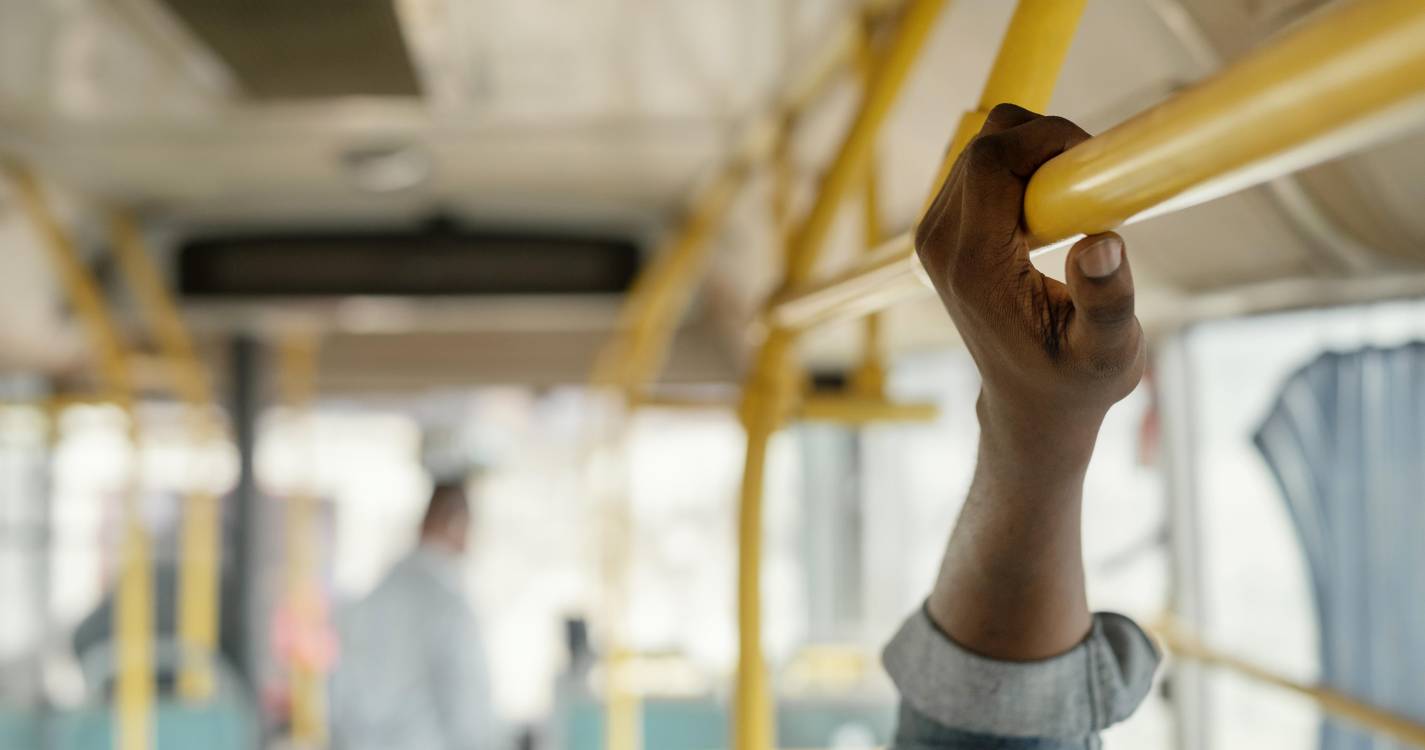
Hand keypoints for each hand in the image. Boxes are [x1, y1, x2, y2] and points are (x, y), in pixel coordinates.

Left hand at [915, 104, 1144, 458]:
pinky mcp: (943, 229)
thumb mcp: (1107, 354)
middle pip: (986, 142)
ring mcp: (935, 234)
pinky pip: (982, 165)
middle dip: (1048, 141)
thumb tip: (1099, 245)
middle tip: (1094, 186)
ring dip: (1037, 154)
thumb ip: (1105, 302)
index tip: (1096, 164)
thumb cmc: (1073, 382)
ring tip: (1077, 204)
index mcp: (973, 264)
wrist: (1030, 404)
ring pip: (983, 146)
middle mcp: (940, 243)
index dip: (1049, 138)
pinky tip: (1052, 211)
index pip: (992, 159)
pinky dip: (1023, 167)